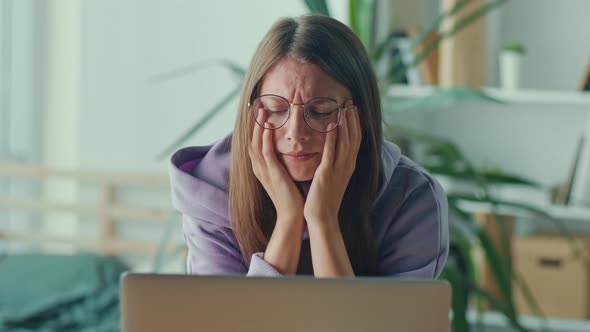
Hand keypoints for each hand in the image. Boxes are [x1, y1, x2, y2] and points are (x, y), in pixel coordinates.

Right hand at [249, 109, 304, 222]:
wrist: (293, 214)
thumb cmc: (292, 195)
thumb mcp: (284, 173)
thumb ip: (282, 160)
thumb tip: (287, 147)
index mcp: (261, 167)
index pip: (254, 142)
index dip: (255, 126)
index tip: (258, 111)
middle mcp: (259, 167)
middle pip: (251, 140)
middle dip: (253, 122)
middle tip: (256, 105)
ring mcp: (264, 170)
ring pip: (256, 143)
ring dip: (258, 126)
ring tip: (261, 111)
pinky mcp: (272, 173)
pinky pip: (266, 152)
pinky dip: (265, 138)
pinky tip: (268, 126)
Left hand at [304, 106, 360, 225]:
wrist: (322, 216)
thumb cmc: (324, 198)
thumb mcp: (331, 176)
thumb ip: (332, 162)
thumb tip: (329, 149)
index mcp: (348, 165)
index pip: (355, 139)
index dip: (355, 123)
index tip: (353, 108)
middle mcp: (347, 164)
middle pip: (353, 136)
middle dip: (352, 118)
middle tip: (350, 101)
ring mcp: (339, 168)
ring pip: (345, 140)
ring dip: (345, 121)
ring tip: (343, 105)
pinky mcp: (328, 172)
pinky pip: (332, 150)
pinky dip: (333, 135)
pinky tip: (332, 122)